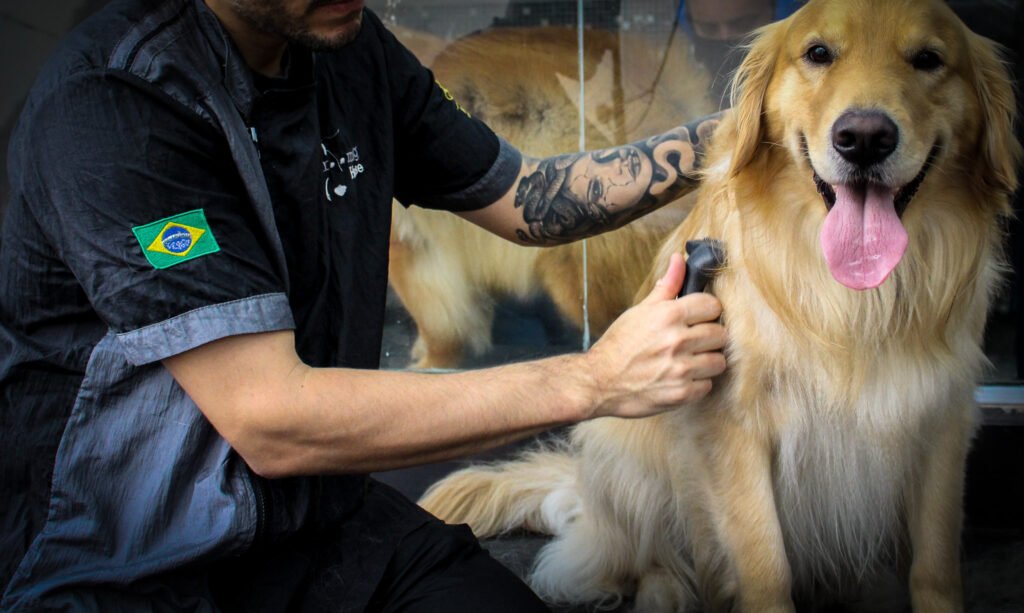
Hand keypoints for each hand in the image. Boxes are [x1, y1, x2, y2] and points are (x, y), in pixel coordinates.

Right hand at [580, 252, 726, 418]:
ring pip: (719, 361)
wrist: (598, 381)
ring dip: (707, 361)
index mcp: (668, 315)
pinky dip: (697, 383)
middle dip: (709, 336)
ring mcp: (680, 368)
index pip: (713, 306)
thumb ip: (666, 286)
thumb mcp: (640, 310)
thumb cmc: (619, 344)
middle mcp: (677, 340)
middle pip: (721, 334)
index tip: (697, 318)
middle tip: (694, 341)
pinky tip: (681, 378)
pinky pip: (707, 385)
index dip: (706, 312)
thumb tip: (680, 258)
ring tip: (690, 361)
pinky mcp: (681, 393)